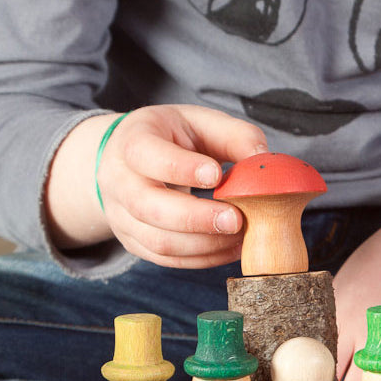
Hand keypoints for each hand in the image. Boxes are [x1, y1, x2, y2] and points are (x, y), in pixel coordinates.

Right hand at [45, 104, 266, 264]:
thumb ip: (233, 135)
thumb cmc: (169, 136)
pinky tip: (230, 248)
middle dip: (195, 218)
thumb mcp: (198, 121)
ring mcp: (121, 217)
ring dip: (204, 244)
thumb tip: (262, 160)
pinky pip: (166, 259)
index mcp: (132, 141)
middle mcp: (118, 181)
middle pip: (147, 206)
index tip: (216, 174)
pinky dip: (202, 258)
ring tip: (241, 235)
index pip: (146, 156)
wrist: (124, 159)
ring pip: (158, 241)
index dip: (180, 168)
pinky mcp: (134, 242)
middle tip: (236, 219)